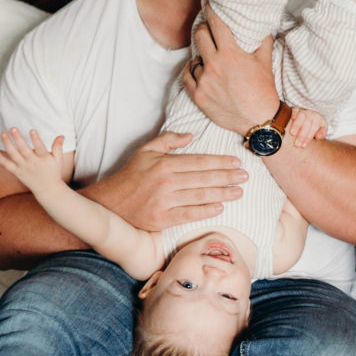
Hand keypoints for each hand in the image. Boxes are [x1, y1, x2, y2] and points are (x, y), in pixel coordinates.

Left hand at [0, 128, 67, 192]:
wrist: (47, 190)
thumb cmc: (53, 173)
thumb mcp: (58, 160)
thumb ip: (58, 147)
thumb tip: (61, 135)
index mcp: (44, 159)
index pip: (40, 148)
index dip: (36, 139)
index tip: (32, 130)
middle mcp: (32, 163)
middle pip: (23, 150)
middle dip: (18, 138)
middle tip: (12, 128)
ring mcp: (23, 168)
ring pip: (13, 155)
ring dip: (7, 144)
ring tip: (3, 134)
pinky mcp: (17, 172)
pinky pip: (6, 165)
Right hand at [83, 130, 246, 231]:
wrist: (109, 204)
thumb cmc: (130, 176)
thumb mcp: (145, 151)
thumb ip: (168, 140)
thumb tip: (191, 135)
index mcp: (163, 164)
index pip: (199, 162)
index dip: (220, 161)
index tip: (236, 162)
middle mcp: (165, 183)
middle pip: (203, 179)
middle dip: (227, 177)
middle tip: (245, 176)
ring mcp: (164, 202)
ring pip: (199, 197)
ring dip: (222, 194)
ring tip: (239, 191)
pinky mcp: (161, 220)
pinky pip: (188, 215)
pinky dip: (205, 211)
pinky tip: (220, 207)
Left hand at [182, 14, 279, 133]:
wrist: (259, 120)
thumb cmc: (263, 91)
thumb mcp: (265, 62)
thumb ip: (262, 41)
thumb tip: (262, 27)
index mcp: (230, 54)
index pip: (216, 24)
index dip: (211, 11)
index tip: (208, 4)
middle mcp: (214, 65)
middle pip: (199, 35)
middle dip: (203, 29)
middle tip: (206, 29)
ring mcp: (204, 81)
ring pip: (194, 58)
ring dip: (201, 55)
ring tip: (209, 58)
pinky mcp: (198, 95)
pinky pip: (187, 76)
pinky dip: (192, 71)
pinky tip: (198, 69)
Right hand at [286, 107, 327, 147]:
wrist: (312, 116)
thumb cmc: (316, 126)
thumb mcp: (322, 129)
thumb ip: (322, 133)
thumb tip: (318, 136)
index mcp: (319, 119)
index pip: (314, 127)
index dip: (309, 137)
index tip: (304, 145)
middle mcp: (312, 114)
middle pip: (307, 123)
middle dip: (302, 134)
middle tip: (297, 144)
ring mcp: (304, 111)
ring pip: (301, 117)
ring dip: (297, 125)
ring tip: (292, 134)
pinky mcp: (296, 109)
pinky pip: (295, 110)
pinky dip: (293, 114)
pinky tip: (292, 119)